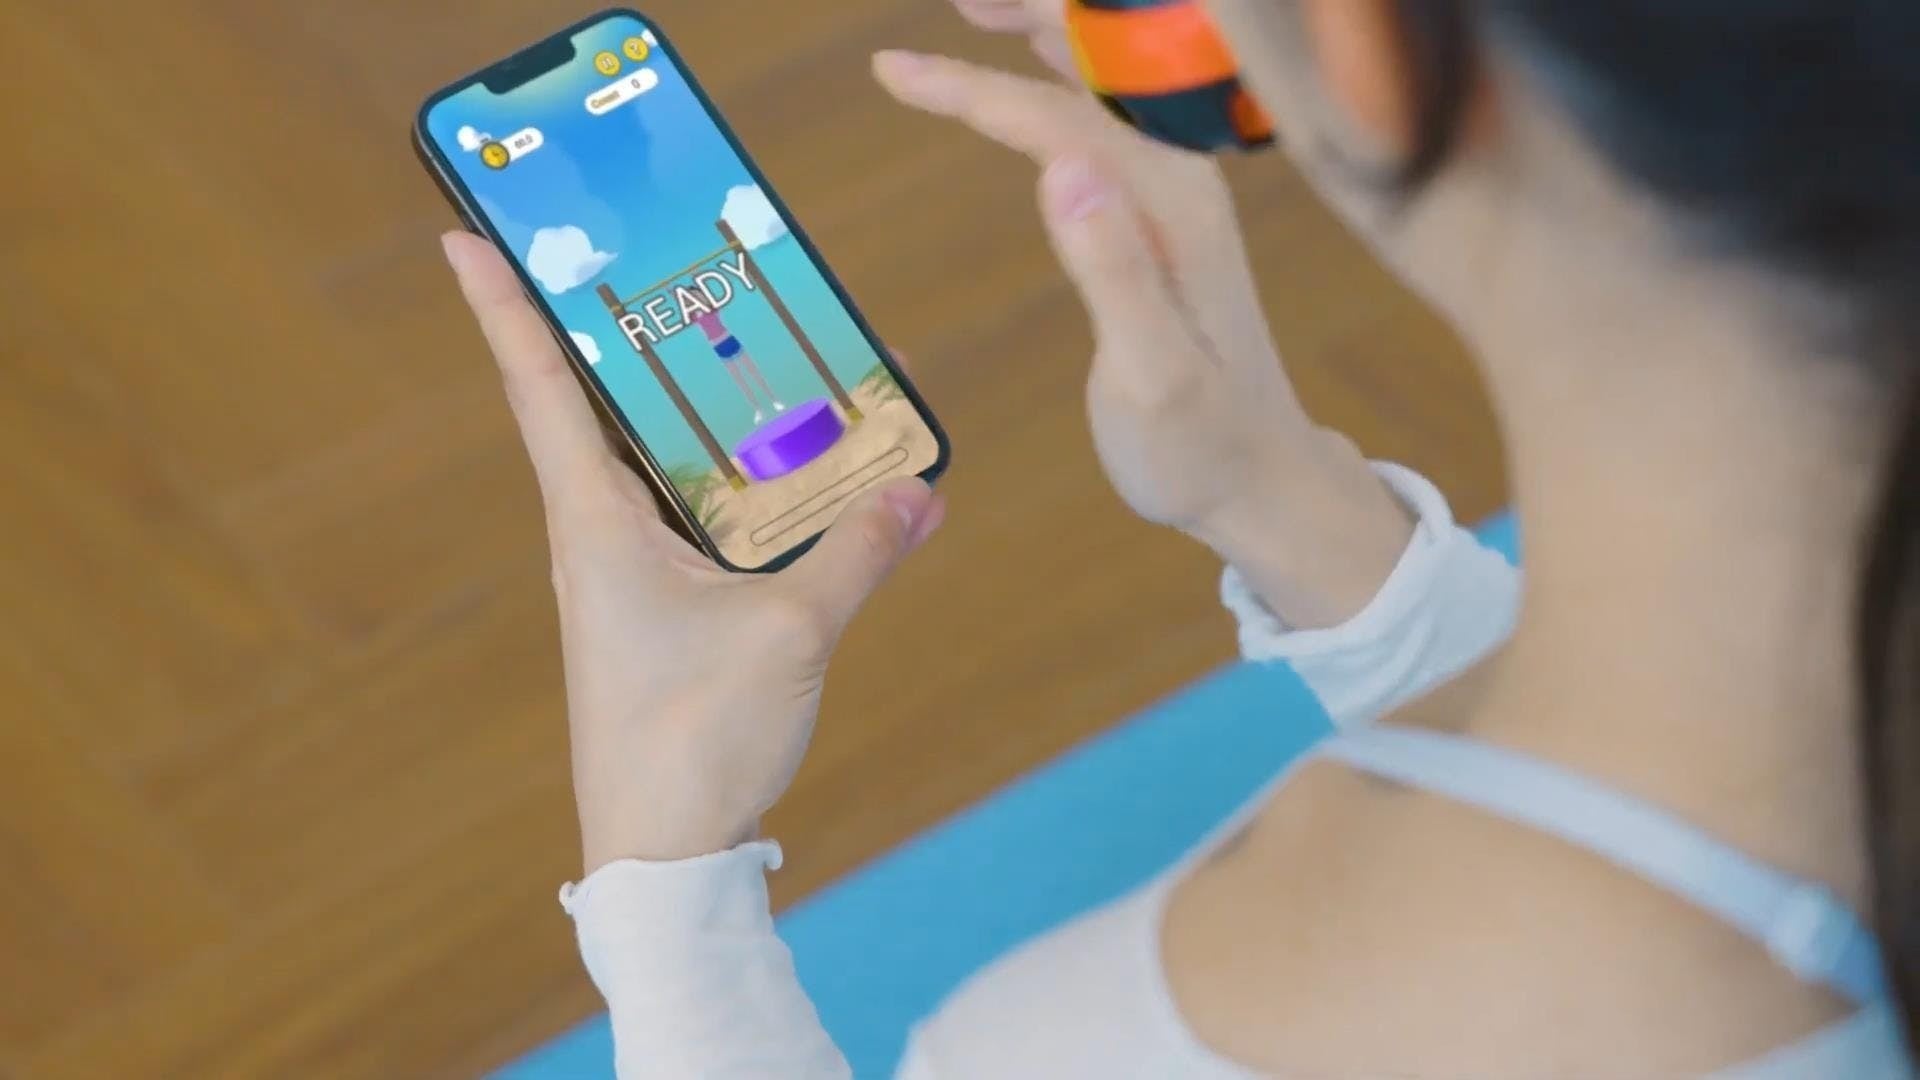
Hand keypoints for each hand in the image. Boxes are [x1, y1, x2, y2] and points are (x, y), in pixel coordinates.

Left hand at [442, 233, 945, 870]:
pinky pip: (700, 519)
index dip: (503, 306)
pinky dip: (743, 484)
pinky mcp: (663, 613)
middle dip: (634, 334)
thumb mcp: (790, 636)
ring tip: (765, 353)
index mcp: (594, 524)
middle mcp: (597, 537)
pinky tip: (806, 479)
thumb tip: (916, 493)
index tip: (466, 235)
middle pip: (606, 407)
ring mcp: (627, 577)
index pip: (541, 387)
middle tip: (668, 262)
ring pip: (662, 463)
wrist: (664, 856)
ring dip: (704, 411)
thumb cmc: (693, 744)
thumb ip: (854, 554)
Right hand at [873, 41, 1411, 625]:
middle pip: (1098, 68)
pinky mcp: (1166, 215)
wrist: (1259, 476)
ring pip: (1102, 85)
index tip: (895, 72)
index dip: (977, 90)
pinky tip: (1025, 84)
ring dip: (1043, 36)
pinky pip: (1105, 120)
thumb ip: (1114, 274)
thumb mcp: (1152, 377)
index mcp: (1173, 209)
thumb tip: (1062, 168)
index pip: (1063, 120)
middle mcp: (1181, 182)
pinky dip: (1058, 83)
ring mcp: (1177, 194)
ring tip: (974, 9)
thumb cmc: (1199, 444)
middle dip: (1030, 17)